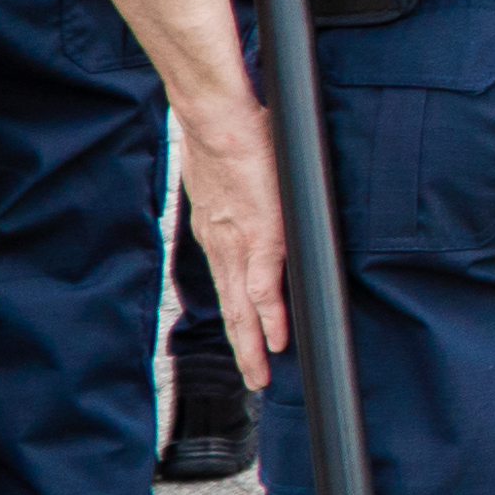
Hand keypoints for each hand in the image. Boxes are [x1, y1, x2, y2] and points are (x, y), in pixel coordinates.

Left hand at [177, 87, 292, 384]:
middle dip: (241, 346)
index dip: (239, 314)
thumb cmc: (233, 129)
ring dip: (252, 343)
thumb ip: (247, 187)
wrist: (216, 118)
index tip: (247, 338)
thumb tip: (258, 186)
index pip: (228, 282)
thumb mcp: (232, 167)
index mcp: (215, 229)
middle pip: (231, 308)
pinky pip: (264, 289)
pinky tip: (278, 339)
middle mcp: (220, 243)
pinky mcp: (260, 236)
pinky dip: (271, 317)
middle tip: (252, 377)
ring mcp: (237, 243)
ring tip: (261, 372)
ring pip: (243, 307)